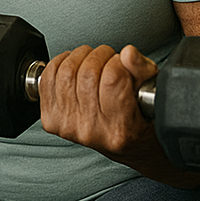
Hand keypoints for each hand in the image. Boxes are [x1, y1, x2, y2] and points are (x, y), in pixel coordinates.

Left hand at [37, 43, 159, 163]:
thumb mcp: (152, 96)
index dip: (118, 61)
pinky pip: (47, 78)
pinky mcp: (51, 119)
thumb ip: (142, 71)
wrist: (125, 147)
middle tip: (108, 57)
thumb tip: (128, 53)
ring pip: (66, 72)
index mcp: (120, 129)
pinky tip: (73, 64)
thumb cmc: (139, 121)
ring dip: (80, 56)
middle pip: (87, 73)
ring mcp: (68, 126)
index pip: (113, 78)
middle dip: (100, 55)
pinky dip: (59, 63)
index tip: (123, 62)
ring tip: (92, 59)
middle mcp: (91, 131)